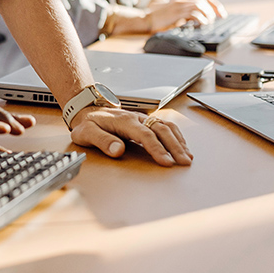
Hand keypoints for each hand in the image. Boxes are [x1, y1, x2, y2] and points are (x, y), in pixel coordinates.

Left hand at [70, 106, 192, 166]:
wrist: (86, 109)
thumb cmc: (86, 124)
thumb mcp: (86, 133)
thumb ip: (102, 141)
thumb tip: (118, 150)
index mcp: (124, 121)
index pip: (145, 134)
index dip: (157, 148)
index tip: (166, 162)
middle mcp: (136, 118)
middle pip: (161, 130)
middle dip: (174, 146)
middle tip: (184, 162)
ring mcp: (142, 118)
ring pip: (165, 126)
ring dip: (178, 141)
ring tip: (187, 157)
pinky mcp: (145, 121)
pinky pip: (165, 125)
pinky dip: (176, 136)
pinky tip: (182, 146)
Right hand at [140, 0, 226, 31]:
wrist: (146, 19)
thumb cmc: (160, 20)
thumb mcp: (177, 16)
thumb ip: (187, 14)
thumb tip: (201, 20)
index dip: (215, 5)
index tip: (222, 14)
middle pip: (204, 1)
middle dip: (214, 10)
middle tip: (218, 18)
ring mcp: (179, 4)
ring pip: (200, 5)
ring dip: (207, 14)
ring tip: (208, 21)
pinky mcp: (176, 12)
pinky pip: (193, 13)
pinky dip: (200, 18)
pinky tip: (202, 24)